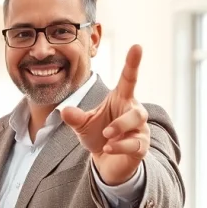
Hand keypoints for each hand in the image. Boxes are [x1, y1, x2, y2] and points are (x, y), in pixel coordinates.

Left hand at [60, 45, 149, 185]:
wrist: (106, 161)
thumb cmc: (99, 136)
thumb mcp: (82, 125)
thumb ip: (75, 117)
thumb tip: (64, 110)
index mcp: (121, 99)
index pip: (129, 78)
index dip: (133, 63)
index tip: (137, 46)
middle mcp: (134, 111)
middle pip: (136, 110)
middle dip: (122, 121)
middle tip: (106, 130)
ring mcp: (140, 129)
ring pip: (137, 124)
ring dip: (120, 130)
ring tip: (106, 137)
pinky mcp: (142, 146)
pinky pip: (136, 144)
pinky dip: (120, 146)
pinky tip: (108, 148)